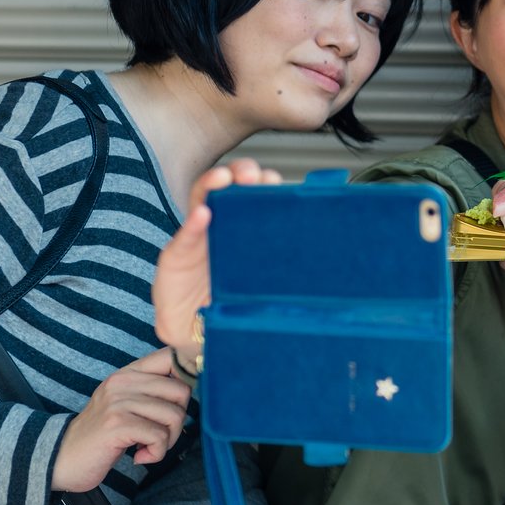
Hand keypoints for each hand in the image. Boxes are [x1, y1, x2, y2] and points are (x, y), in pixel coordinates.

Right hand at [53, 349, 190, 492]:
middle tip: (159, 435)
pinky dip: (156, 453)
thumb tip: (193, 382)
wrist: (60, 458)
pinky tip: (139, 456)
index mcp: (129, 372)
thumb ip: (152, 390)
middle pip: (181, 391)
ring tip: (148, 447)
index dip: (188, 376)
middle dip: (178, 420)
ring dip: (167, 440)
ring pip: (174, 415)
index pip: (171, 357)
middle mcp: (123, 381)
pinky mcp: (117, 424)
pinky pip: (159, 437)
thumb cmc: (102, 435)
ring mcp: (119, 402)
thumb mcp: (125, 403)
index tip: (180, 401)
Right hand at [153, 159, 281, 361]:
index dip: (266, 184)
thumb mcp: (264, 285)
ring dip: (214, 184)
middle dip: (242, 173)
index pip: (255, 198)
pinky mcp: (176, 256)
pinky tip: (202, 215)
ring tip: (224, 178)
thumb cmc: (235, 302)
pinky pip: (184, 237)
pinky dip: (192, 225)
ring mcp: (197, 237)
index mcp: (245, 230)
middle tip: (254, 175)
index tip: (277, 181)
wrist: (198, 330)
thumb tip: (328, 264)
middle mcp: (221, 226)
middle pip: (230, 188)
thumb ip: (285, 271)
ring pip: (203, 200)